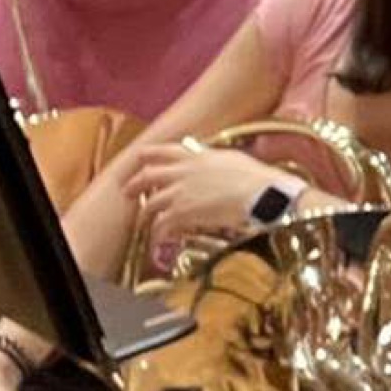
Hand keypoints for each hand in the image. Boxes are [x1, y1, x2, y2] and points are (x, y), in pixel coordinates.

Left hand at [131, 139, 288, 257]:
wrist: (263, 194)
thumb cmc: (255, 177)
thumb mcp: (231, 159)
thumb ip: (212, 159)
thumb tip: (210, 160)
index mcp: (195, 156)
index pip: (161, 151)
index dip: (146, 156)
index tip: (141, 160)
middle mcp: (182, 171)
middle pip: (146, 176)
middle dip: (134, 184)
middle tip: (128, 191)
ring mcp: (180, 192)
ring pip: (150, 203)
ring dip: (146, 213)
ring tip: (145, 220)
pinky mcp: (183, 213)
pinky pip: (161, 225)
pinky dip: (158, 233)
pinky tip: (159, 239)